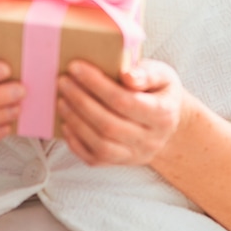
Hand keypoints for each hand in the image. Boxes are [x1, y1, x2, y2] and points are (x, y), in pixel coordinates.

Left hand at [56, 59, 183, 166]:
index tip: (75, 67)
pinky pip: (95, 159)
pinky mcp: (121, 163)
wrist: (168, 123)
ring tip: (61, 99)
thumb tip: (127, 75)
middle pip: (109, 124)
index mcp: (163, 114)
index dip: (97, 85)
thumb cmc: (159, 92)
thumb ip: (147, 73)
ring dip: (76, 121)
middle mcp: (151, 140)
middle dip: (81, 101)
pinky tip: (66, 122)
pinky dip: (76, 142)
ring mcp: (136, 155)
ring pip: (101, 145)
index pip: (125, 101)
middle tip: (62, 81)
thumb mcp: (163, 76)